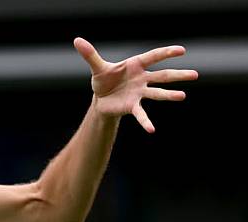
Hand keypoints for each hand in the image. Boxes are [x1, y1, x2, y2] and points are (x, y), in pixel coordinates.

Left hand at [73, 36, 197, 132]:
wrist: (100, 98)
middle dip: (178, 75)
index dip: (166, 53)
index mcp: (135, 65)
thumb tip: (77, 41)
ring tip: (182, 96)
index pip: (153, 57)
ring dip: (169, 95)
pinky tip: (152, 130)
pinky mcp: (132, 106)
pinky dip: (145, 122)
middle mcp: (142, 79)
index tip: (181, 50)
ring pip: (157, 93)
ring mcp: (139, 93)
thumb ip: (90, 55)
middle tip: (195, 75)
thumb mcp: (97, 67)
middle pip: (162, 75)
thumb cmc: (103, 79)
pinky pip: (141, 114)